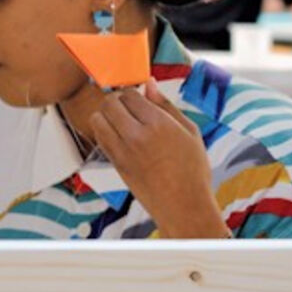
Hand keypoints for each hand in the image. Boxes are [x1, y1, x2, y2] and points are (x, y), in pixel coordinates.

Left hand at [90, 78, 228, 238]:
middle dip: (117, 100)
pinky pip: (99, 138)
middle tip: (129, 107)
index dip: (133, 92)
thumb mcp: (190, 131)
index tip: (139, 98)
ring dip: (106, 114)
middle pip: (109, 103)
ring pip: (98, 118)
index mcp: (158, 124)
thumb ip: (166, 105)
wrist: (184, 207)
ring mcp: (123, 152)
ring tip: (123, 120)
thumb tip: (149, 83)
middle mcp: (136, 136)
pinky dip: (105, 131)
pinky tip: (121, 135)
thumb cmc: (193, 170)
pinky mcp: (116, 165)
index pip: (129, 94)